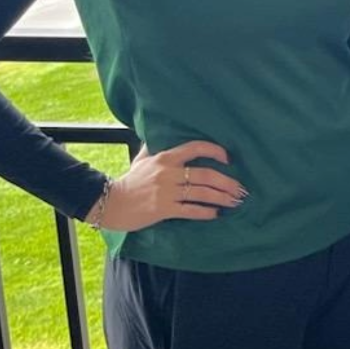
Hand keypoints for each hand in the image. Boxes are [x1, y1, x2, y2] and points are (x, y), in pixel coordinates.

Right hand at [95, 141, 245, 231]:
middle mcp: (168, 173)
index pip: (195, 148)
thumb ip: (154, 148)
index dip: (215, 151)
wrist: (110, 203)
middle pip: (206, 174)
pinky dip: (206, 212)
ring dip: (222, 197)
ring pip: (202, 193)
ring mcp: (166, 192)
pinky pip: (191, 210)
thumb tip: (159, 135)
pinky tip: (215, 214)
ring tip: (233, 202)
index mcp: (165, 158)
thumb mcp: (141, 159)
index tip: (228, 158)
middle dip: (227, 182)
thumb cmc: (129, 181)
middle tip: (240, 189)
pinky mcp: (163, 209)